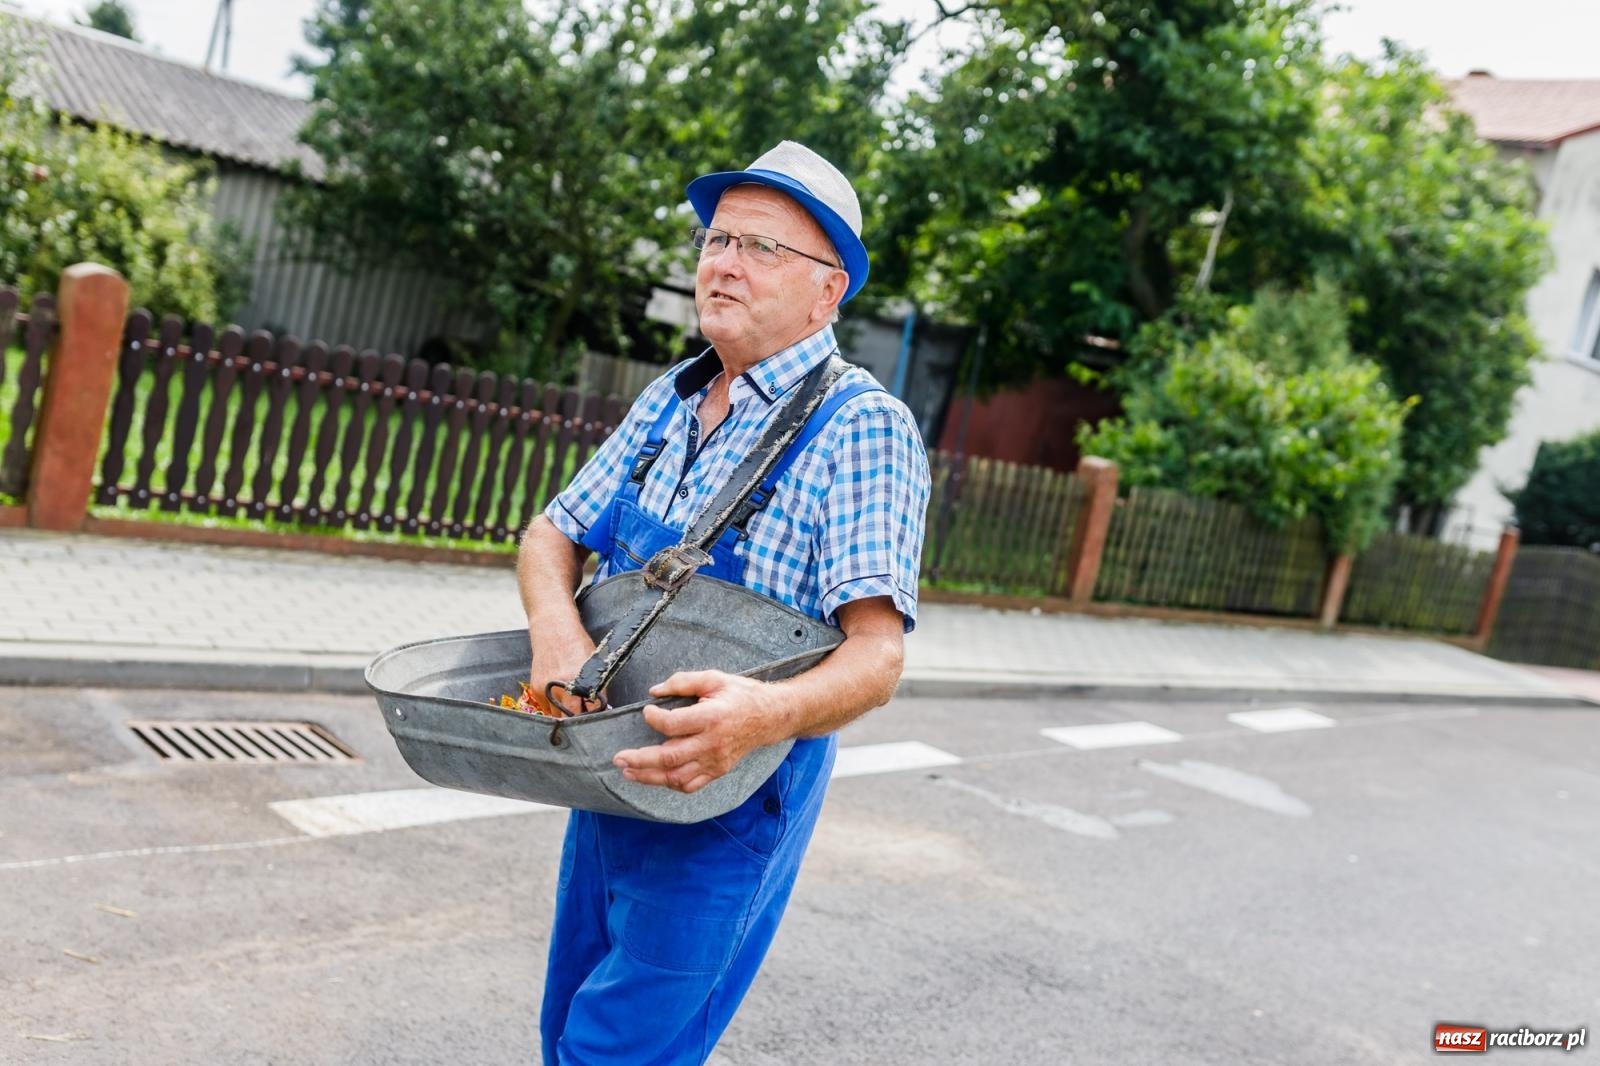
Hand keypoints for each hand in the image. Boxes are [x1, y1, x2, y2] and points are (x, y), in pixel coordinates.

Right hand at [529, 629, 597, 715]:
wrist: (553, 630)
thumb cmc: (577, 644)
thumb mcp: (594, 665)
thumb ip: (597, 689)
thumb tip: (601, 709)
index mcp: (580, 683)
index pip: (589, 712)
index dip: (594, 717)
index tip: (595, 718)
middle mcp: (561, 689)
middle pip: (570, 718)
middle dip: (578, 718)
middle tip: (583, 713)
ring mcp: (546, 690)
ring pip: (557, 715)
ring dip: (565, 713)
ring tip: (571, 700)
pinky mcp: (536, 689)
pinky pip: (546, 707)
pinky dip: (554, 704)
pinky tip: (559, 691)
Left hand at [612, 670, 788, 792]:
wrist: (770, 717)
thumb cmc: (741, 695)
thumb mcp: (715, 678)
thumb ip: (683, 681)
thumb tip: (654, 691)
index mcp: (711, 717)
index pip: (673, 725)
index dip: (654, 719)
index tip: (647, 711)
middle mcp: (712, 743)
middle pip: (670, 757)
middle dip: (640, 760)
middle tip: (619, 758)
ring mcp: (715, 761)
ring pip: (677, 777)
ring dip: (649, 777)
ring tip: (628, 771)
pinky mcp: (718, 771)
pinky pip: (691, 785)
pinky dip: (670, 784)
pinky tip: (655, 777)